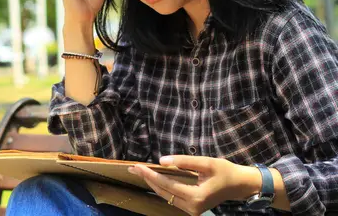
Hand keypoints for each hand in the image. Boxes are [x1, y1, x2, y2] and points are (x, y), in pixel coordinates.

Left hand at [128, 155, 260, 215]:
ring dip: (153, 183)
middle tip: (133, 168)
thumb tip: (162, 161)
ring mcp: (191, 210)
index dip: (151, 175)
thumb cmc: (224, 171)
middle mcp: (192, 207)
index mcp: (196, 197)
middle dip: (147, 179)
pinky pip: (172, 197)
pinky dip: (162, 187)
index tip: (137, 167)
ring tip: (140, 171)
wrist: (238, 185)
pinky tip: (153, 178)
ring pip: (166, 196)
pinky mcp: (191, 209)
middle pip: (163, 192)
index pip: (167, 185)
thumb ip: (184, 162)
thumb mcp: (206, 162)